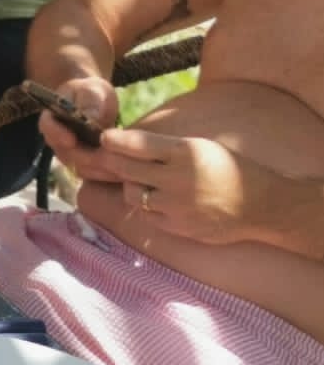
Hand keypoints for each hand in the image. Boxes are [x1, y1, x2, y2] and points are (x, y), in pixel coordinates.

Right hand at [38, 75, 122, 183]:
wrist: (96, 104)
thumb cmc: (92, 93)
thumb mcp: (92, 90)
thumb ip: (91, 100)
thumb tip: (92, 116)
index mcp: (52, 117)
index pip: (47, 126)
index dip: (57, 134)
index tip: (71, 139)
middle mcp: (56, 140)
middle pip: (66, 154)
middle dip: (87, 157)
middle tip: (109, 157)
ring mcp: (69, 156)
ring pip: (80, 168)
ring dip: (100, 170)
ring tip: (123, 167)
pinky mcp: (83, 166)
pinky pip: (92, 174)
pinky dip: (108, 175)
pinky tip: (126, 172)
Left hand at [96, 128, 263, 242]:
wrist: (258, 205)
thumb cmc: (229, 169)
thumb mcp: (201, 147)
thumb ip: (167, 148)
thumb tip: (130, 144)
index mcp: (185, 152)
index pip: (139, 144)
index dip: (116, 140)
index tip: (105, 138)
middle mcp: (177, 178)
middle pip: (128, 169)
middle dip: (112, 161)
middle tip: (106, 156)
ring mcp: (176, 205)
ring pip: (133, 195)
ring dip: (131, 185)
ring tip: (138, 179)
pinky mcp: (177, 227)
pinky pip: (147, 215)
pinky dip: (146, 206)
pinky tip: (154, 199)